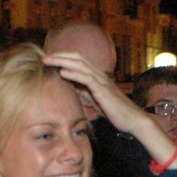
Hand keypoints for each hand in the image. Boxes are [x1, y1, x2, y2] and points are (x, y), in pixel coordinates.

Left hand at [43, 52, 176, 169]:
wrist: (132, 120)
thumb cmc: (116, 112)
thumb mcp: (96, 101)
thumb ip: (85, 93)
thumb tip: (72, 89)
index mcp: (96, 77)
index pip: (77, 61)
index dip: (63, 58)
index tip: (49, 60)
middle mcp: (99, 75)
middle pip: (76, 58)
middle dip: (59, 55)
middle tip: (44, 56)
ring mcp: (101, 81)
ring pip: (80, 65)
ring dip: (62, 61)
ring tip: (48, 61)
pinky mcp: (103, 90)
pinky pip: (87, 78)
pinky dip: (74, 74)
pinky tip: (63, 72)